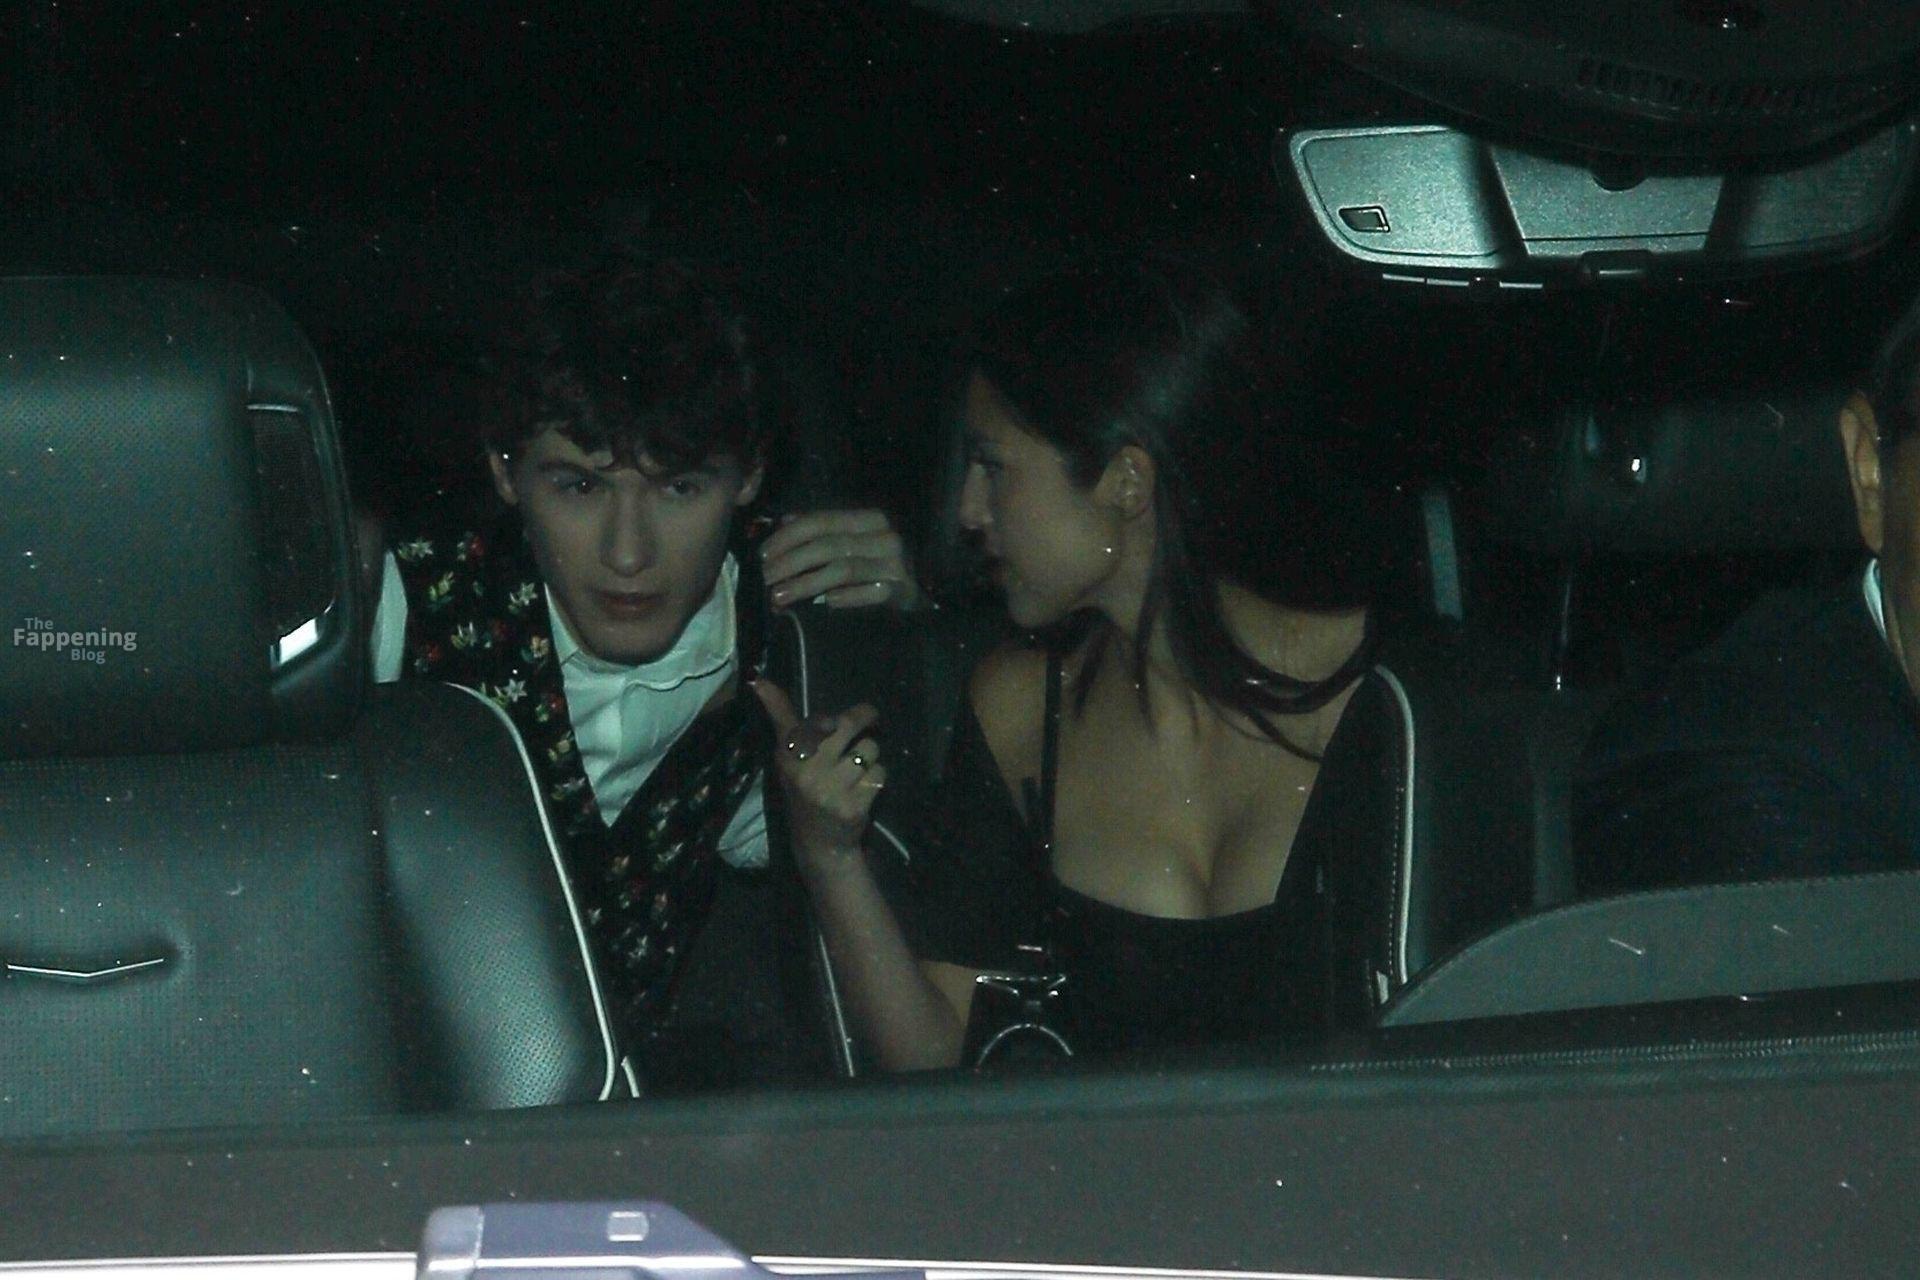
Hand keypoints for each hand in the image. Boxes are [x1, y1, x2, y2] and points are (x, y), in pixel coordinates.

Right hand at [751, 677, 887, 870]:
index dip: (820, 720)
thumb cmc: (804, 788)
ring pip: (869, 749)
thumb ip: (781, 716)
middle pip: (848, 725)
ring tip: (856, 768)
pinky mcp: (853, 805)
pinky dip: (876, 777)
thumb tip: (758, 680)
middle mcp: (806, 771)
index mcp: (787, 754)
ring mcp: (830, 789)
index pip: (796, 724)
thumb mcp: (788, 754)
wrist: (818, 843)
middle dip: (864, 717)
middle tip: (869, 717)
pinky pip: (879, 773)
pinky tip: (862, 788)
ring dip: (869, 755)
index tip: (828, 723)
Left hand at [760, 509, 922, 611]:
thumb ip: (823, 529)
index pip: (821, 522)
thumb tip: (783, 522)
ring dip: (806, 583)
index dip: (788, 537)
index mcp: (870, 519)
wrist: (923, 588)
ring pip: (842, 570)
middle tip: (764, 579)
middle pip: (827, 545)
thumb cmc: (880, 563)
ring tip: (779, 596)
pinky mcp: (902, 591)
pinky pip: (871, 593)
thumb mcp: (854, 539)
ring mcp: (895, 565)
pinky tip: (825, 604)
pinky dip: (847, 597)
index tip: (763, 554)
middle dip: (789, 562)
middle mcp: (885, 537)